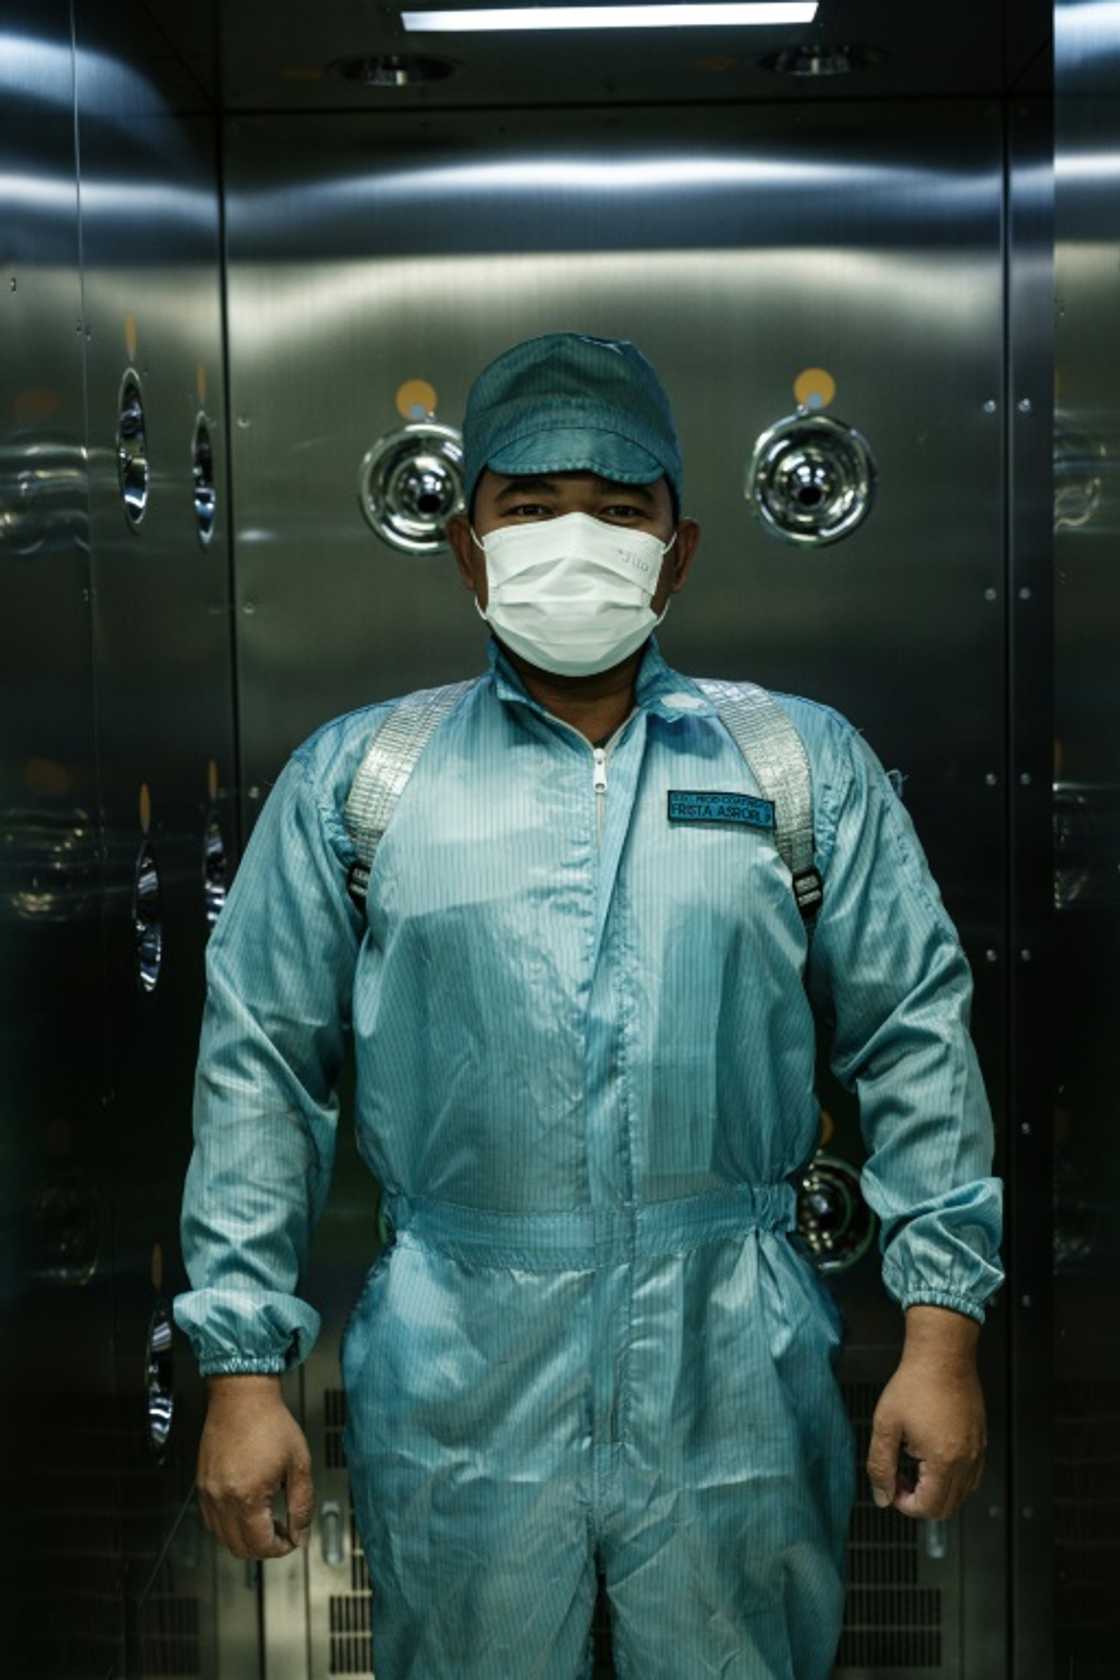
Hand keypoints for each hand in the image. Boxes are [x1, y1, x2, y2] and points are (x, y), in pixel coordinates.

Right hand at [198, 1377, 314, 1558]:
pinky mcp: (202, 1485)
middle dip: (264, 1548)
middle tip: (282, 1531)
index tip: (292, 1538)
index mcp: (248, 1496)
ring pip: (223, 1538)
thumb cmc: (270, 1423)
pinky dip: (229, 1526)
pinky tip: (246, 1509)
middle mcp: (223, 1499)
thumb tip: (300, 1534)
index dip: (281, 1548)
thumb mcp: (299, 1464)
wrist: (242, 1396)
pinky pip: (212, 1521)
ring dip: (245, 1539)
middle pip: (239, 1548)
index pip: (261, 1545)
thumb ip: (302, 1505)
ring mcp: (209, 1493)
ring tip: (266, 1519)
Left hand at [865, 1348, 986, 1519]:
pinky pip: (971, 1476)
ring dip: (936, 1490)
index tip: (891, 1485)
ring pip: (961, 1495)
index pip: (928, 1508)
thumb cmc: (914, 1384)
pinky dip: (952, 1478)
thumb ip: (880, 1465)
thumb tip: (881, 1496)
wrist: (942, 1355)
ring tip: (913, 1462)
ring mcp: (977, 1452)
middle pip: (946, 1508)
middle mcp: (966, 1461)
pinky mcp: (980, 1441)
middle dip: (919, 1501)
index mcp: (943, 1461)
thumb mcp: (885, 1424)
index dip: (904, 1504)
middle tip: (900, 1476)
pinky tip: (932, 1455)